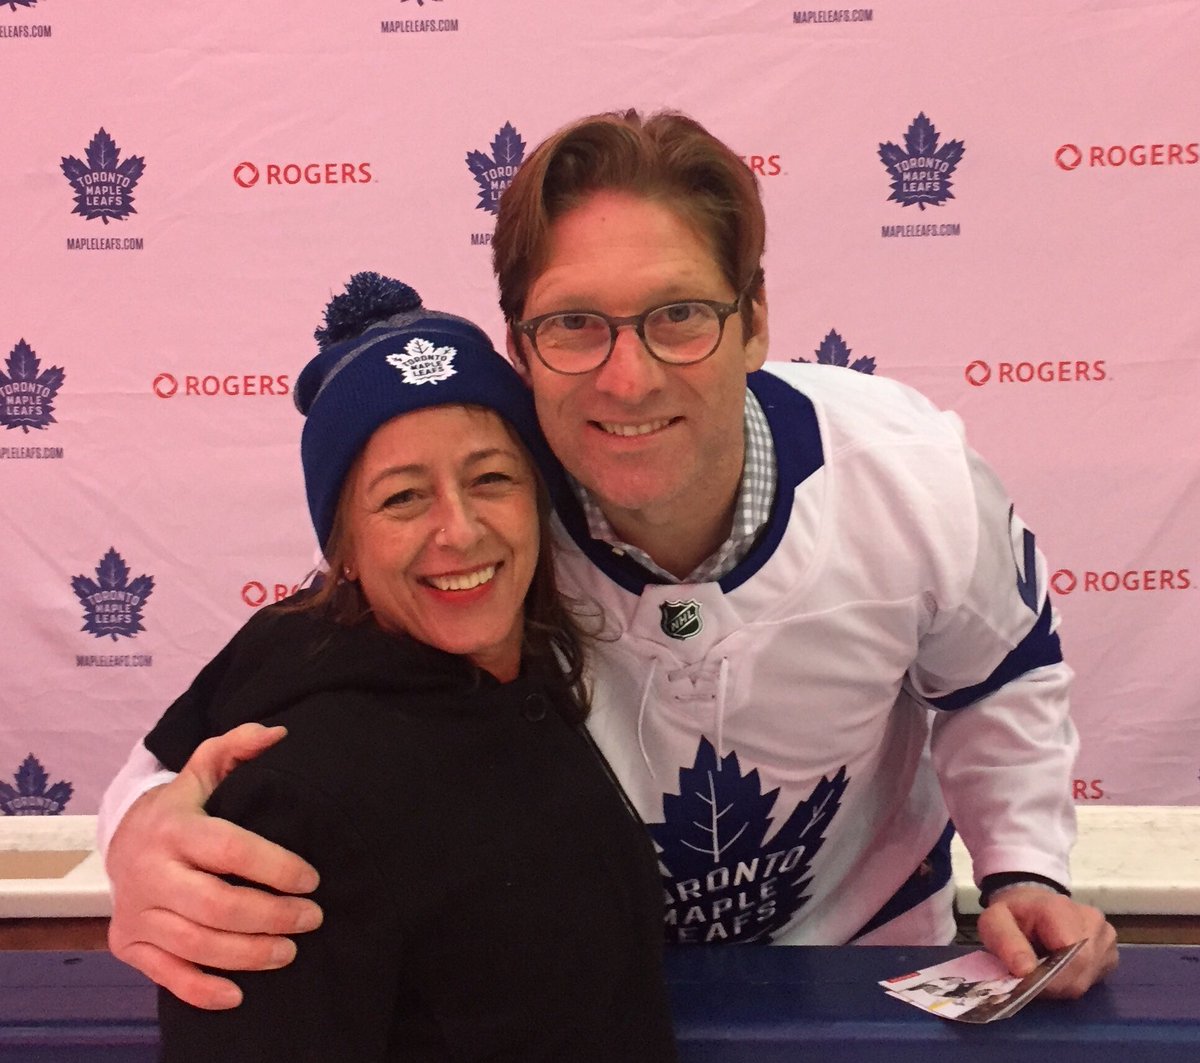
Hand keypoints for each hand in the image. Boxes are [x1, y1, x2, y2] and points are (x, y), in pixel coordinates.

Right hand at [106, 723, 322, 1009]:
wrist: (118, 840)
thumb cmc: (180, 808)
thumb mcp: (203, 770)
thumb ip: (237, 746)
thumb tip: (280, 734)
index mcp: (174, 827)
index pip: (230, 849)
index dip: (275, 866)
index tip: (312, 878)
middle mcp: (150, 871)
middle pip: (215, 905)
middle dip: (270, 916)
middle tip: (312, 919)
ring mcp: (136, 911)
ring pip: (195, 944)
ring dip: (248, 954)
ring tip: (290, 951)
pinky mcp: (128, 943)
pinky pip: (165, 974)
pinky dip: (201, 989)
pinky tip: (239, 993)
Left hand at [976, 886, 1117, 998]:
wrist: (1032, 901)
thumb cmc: (1013, 912)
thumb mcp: (994, 921)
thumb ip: (1005, 942)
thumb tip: (1026, 972)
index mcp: (1062, 910)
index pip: (1071, 958)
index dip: (1050, 979)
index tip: (1028, 982)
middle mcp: (1093, 921)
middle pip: (1080, 974)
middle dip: (1054, 984)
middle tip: (1032, 978)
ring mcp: (1107, 936)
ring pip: (1087, 980)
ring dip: (1063, 983)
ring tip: (1044, 967)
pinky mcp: (1111, 951)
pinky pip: (1094, 977)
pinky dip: (1074, 979)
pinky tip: (1060, 965)